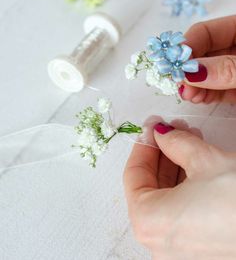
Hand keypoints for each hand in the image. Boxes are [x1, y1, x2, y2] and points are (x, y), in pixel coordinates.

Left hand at [123, 117, 235, 259]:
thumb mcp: (203, 159)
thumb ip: (174, 141)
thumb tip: (162, 133)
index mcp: (149, 222)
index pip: (133, 175)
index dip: (143, 145)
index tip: (151, 129)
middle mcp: (160, 244)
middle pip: (149, 187)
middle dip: (161, 154)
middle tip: (170, 131)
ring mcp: (180, 252)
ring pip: (166, 200)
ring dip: (175, 168)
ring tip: (187, 142)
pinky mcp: (200, 251)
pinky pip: (182, 214)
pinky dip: (186, 188)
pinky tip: (197, 166)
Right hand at [180, 15, 235, 103]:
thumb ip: (226, 68)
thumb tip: (189, 72)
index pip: (206, 32)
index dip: (186, 46)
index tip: (174, 65)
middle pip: (203, 53)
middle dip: (188, 69)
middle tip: (178, 84)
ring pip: (208, 73)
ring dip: (195, 85)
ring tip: (189, 96)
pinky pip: (218, 90)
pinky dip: (207, 95)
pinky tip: (199, 99)